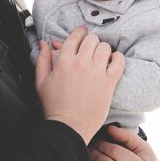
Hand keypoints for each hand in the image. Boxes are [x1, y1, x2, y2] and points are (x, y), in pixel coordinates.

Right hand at [35, 27, 124, 144]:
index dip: (80, 32)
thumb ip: (42, 60)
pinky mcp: (108, 83)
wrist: (68, 128)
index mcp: (64, 61)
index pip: (75, 37)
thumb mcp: (41, 82)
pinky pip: (118, 62)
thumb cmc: (54, 106)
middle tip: (90, 48)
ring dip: (103, 49)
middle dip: (91, 41)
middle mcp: (81, 63)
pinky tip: (113, 60)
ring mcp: (96, 72)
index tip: (83, 33)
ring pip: (105, 47)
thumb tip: (44, 43)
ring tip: (101, 56)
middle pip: (92, 39)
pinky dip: (118, 58)